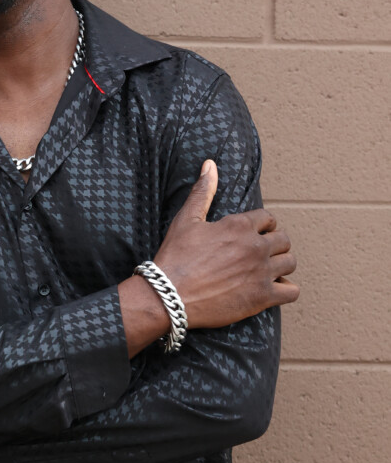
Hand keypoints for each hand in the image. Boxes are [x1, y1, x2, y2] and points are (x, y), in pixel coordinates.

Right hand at [153, 159, 298, 329]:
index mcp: (239, 225)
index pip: (268, 218)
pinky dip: (286, 289)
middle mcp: (255, 246)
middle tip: (260, 252)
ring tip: (268, 269)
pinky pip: (292, 291)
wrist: (169, 295)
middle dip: (274, 243)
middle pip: (283, 239)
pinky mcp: (262, 297)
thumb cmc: (176, 256)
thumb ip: (203, 191)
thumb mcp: (186, 219)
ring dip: (281, 264)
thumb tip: (210, 164)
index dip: (263, 225)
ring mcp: (261, 272)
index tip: (255, 233)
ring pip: (290, 262)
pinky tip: (273, 288)